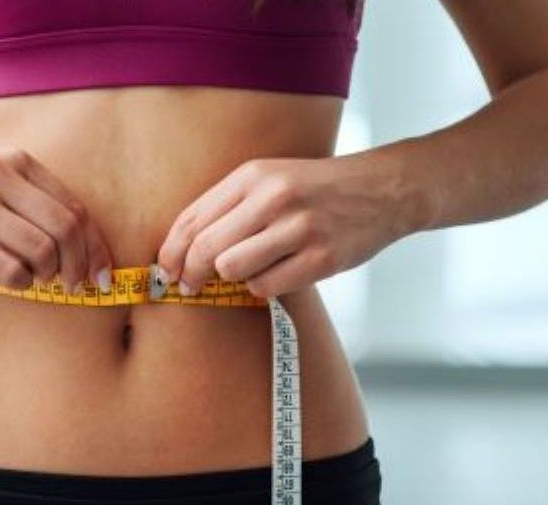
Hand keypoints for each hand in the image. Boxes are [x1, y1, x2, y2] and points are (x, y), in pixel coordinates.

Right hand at [0, 146, 113, 292]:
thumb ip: (35, 206)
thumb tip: (89, 250)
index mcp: (13, 161)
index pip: (74, 207)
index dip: (96, 246)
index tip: (102, 273)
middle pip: (64, 229)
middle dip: (78, 265)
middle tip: (74, 285)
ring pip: (40, 251)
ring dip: (46, 275)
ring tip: (34, 277)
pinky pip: (9, 270)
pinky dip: (20, 282)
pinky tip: (13, 280)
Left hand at [155, 156, 414, 297]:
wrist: (383, 189)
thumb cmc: (315, 189)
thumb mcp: (269, 179)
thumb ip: (228, 207)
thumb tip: (181, 250)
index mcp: (252, 175)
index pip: (193, 219)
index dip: (171, 251)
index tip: (164, 270)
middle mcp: (274, 198)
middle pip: (206, 248)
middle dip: (189, 273)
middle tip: (188, 285)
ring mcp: (299, 228)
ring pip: (232, 269)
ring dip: (230, 278)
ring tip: (244, 271)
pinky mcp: (321, 258)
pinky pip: (266, 286)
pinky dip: (262, 287)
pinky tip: (276, 274)